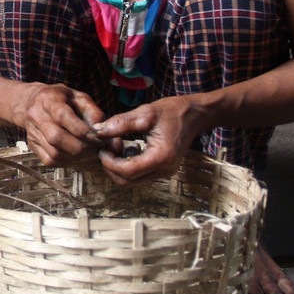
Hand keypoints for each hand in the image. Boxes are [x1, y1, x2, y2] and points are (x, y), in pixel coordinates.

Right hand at [15, 83, 108, 165]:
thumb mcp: (80, 97)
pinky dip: (66, 161)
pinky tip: (74, 155)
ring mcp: (32, 131)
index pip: (62, 116)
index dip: (83, 131)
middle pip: (56, 137)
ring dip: (75, 156)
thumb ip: (93, 112)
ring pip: (54, 152)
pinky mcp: (32, 145)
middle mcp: (36, 115)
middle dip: (81, 147)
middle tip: (95, 148)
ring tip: (87, 152)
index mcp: (48, 99)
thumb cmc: (61, 99)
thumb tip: (102, 132)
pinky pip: (49, 160)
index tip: (98, 138)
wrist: (34, 102)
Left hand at [92, 96, 207, 184]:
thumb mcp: (145, 113)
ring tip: (116, 146)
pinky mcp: (162, 170)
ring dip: (118, 167)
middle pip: (127, 181)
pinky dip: (127, 165)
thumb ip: (121, 123)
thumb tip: (98, 131)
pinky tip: (127, 148)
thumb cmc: (172, 111)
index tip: (102, 150)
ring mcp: (165, 172)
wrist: (194, 115)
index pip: (128, 172)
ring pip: (132, 180)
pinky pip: (139, 175)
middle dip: (111, 167)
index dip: (109, 163)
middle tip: (106, 148)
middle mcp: (164, 169)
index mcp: (161, 157)